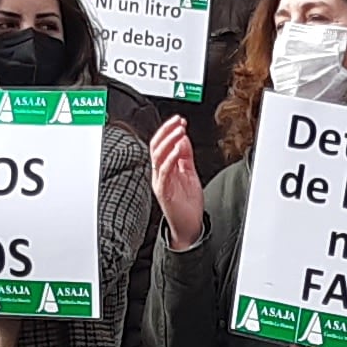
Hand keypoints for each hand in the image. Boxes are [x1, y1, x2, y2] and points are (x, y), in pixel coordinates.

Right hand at [147, 116, 204, 249]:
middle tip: (178, 121)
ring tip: (179, 131)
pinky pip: (165, 171)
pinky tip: (179, 148)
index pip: (161, 145)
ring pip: (158, 155)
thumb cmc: (188, 203)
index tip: (179, 121)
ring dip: (170, 141)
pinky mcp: (164, 191)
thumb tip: (183, 138)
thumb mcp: (189, 173)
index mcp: (164, 169)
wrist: (189, 226)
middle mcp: (160, 174)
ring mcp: (160, 182)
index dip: (168, 131)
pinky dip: (171, 157)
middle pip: (156, 147)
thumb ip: (185, 156)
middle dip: (167, 131)